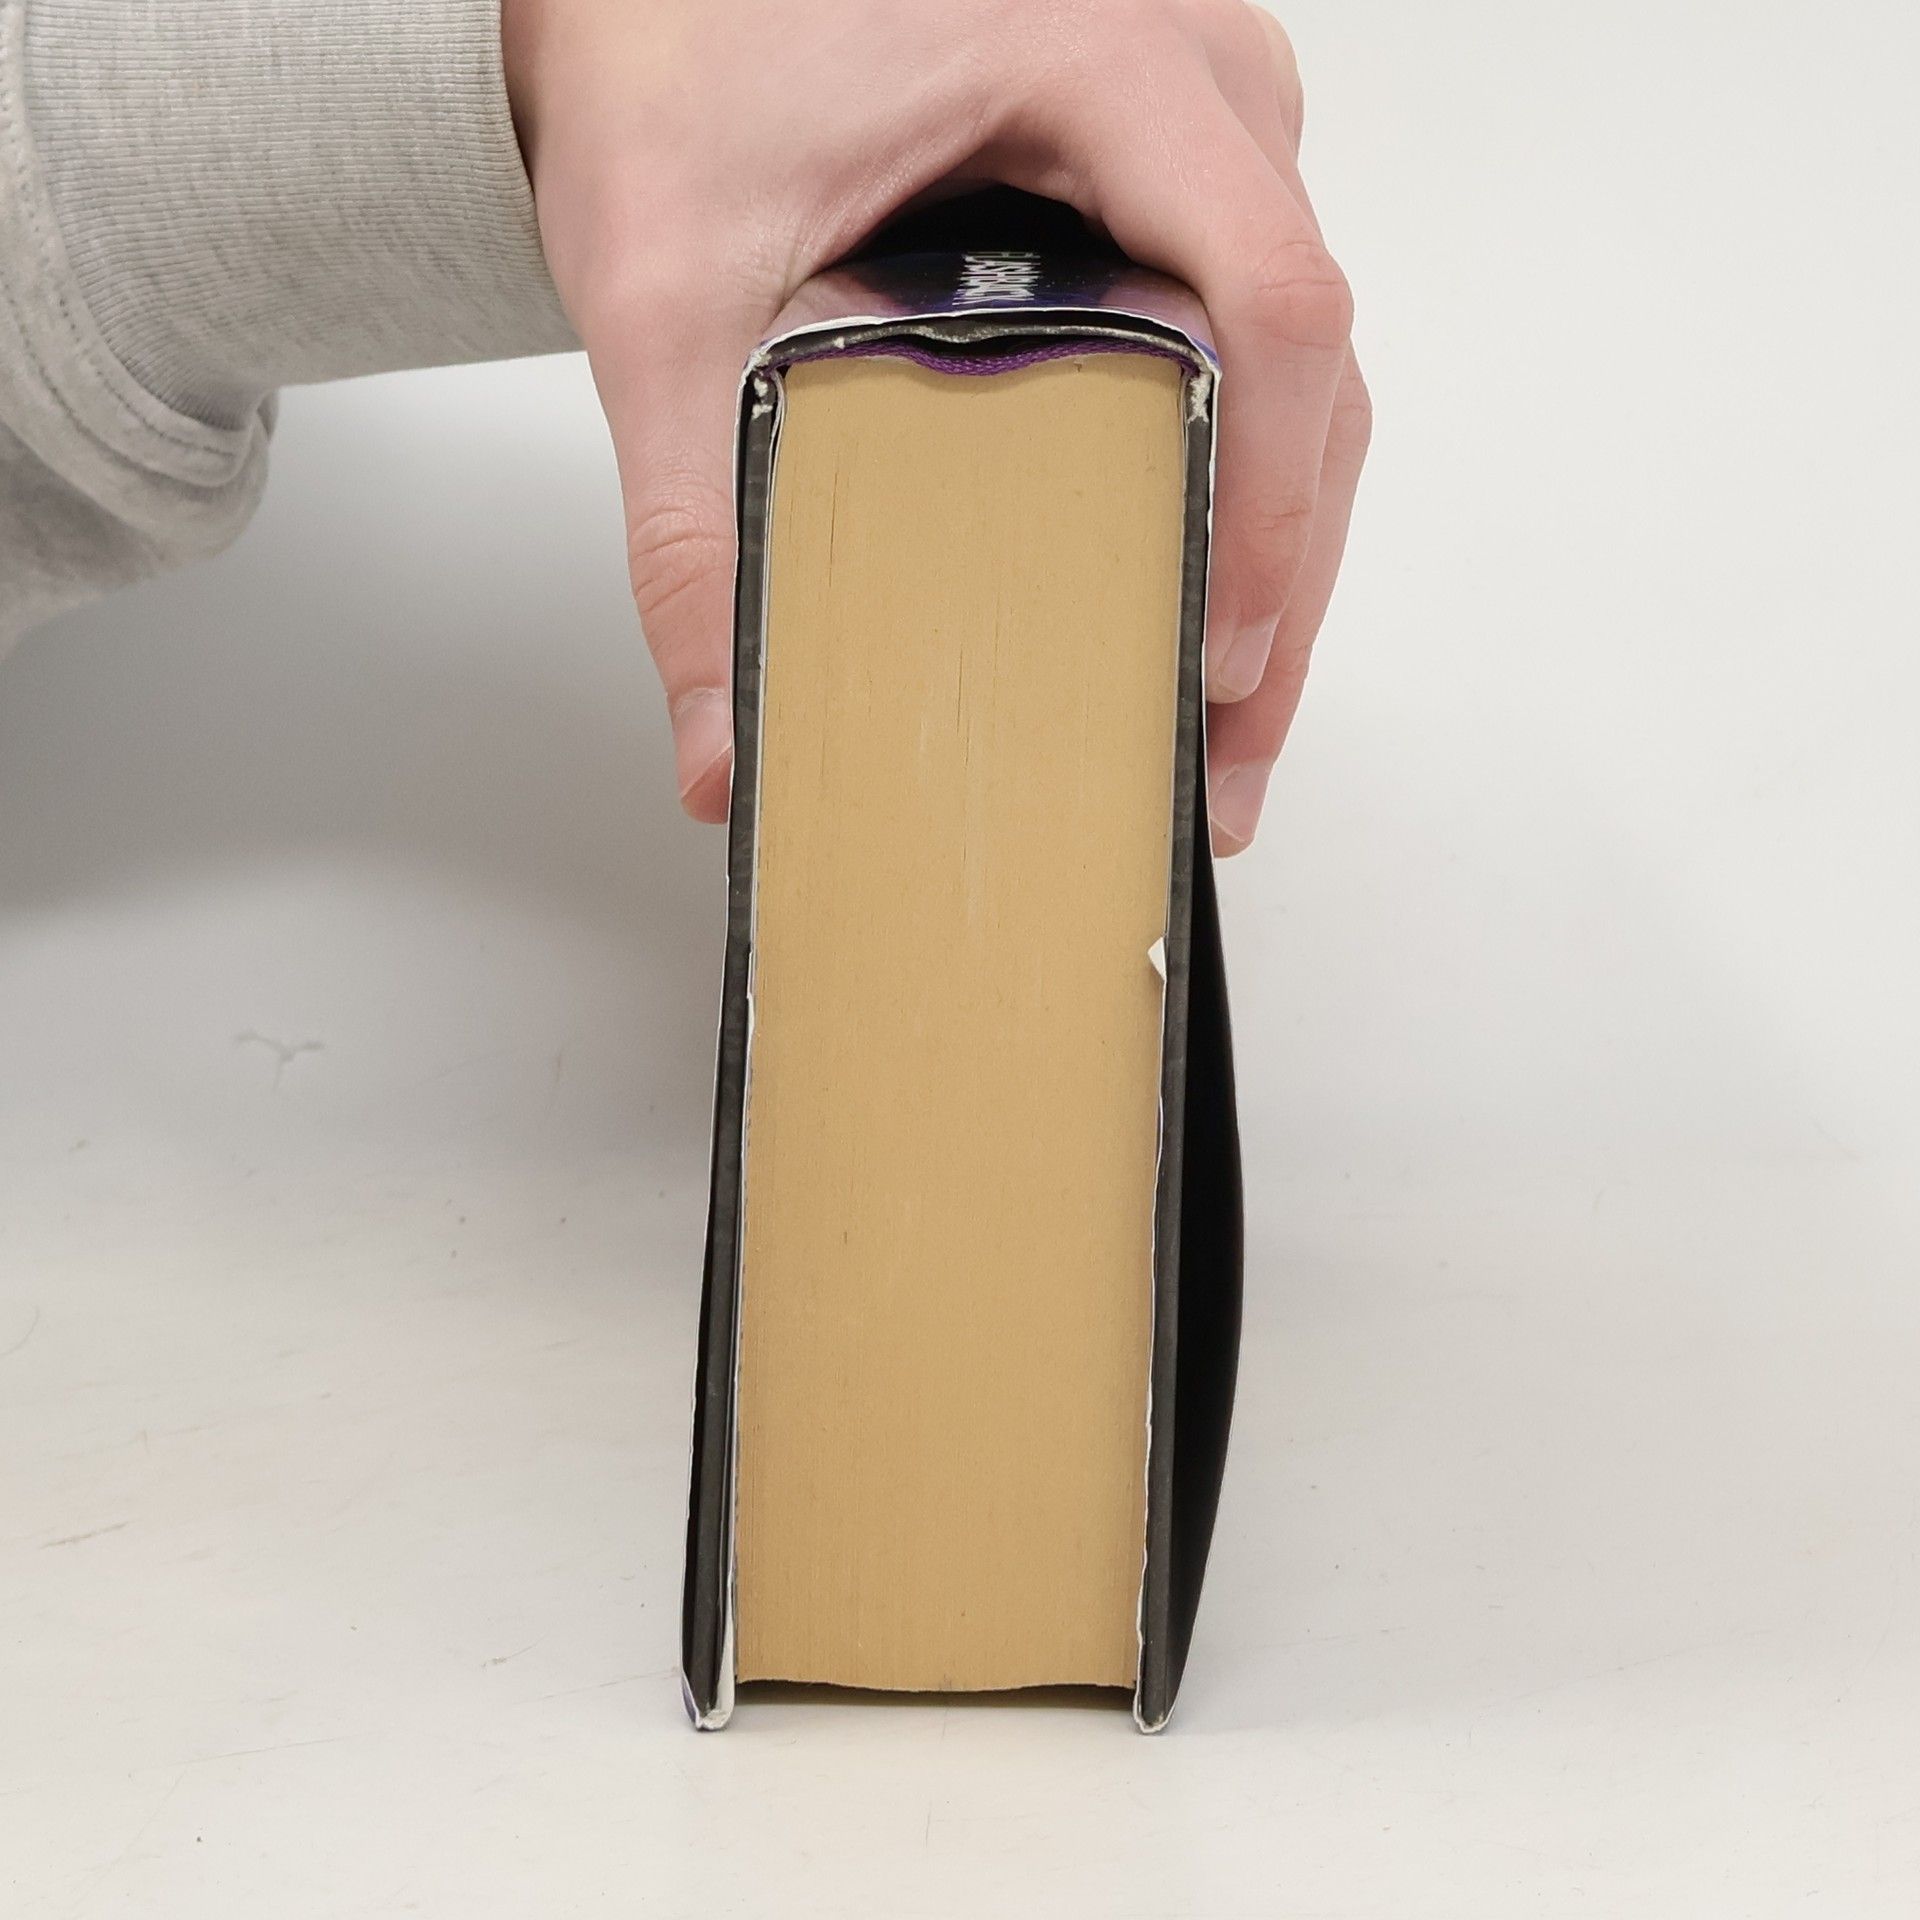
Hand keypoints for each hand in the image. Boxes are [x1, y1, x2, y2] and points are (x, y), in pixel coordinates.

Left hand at [502, 0, 1368, 853]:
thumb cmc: (679, 47)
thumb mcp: (669, 295)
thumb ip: (691, 528)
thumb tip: (727, 748)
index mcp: (1104, 59)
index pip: (1265, 292)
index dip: (1270, 498)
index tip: (1220, 653)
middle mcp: (1194, 75)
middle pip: (1310, 357)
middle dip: (1281, 574)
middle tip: (1221, 751)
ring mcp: (1201, 114)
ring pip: (1302, 353)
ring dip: (1277, 536)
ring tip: (1219, 710)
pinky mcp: (1176, 158)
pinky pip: (1252, 322)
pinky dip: (1238, 461)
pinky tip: (1191, 580)